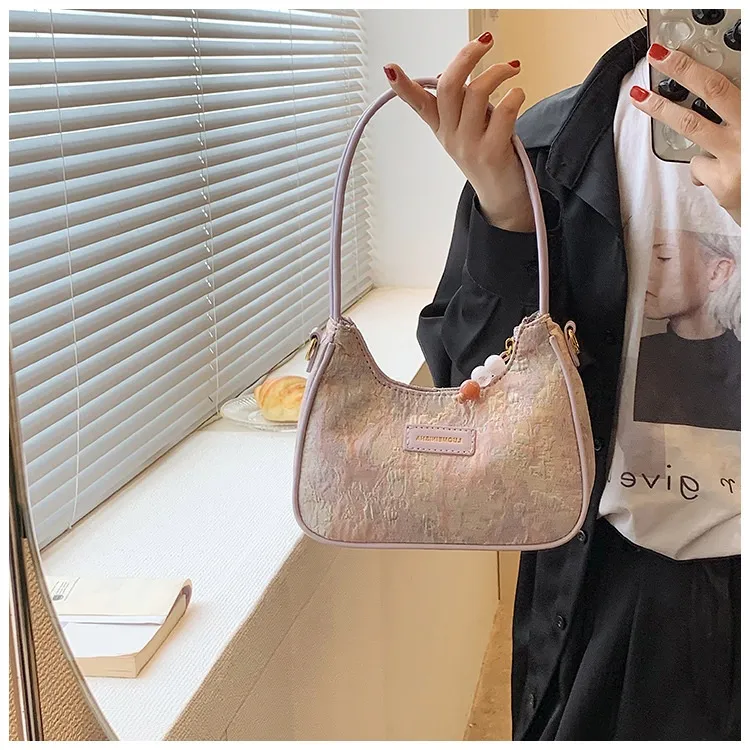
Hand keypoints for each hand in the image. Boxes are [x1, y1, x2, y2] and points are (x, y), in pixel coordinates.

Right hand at [383, 32, 533, 231]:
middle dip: (467, 57)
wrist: (501, 197)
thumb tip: (448, 73)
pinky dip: (515, 96)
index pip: (418, 103)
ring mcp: (469, 145)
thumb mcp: (463, 130)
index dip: (403, 86)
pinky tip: (518, 95)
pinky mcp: (492, 152)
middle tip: (484, 43)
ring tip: (511, 70)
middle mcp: (451, 136)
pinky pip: (503, 112)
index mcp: (441, 127)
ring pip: (477, 93)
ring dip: (498, 72)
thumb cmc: (487, 157)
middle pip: (449, 87)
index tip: (389, 69)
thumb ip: (457, 103)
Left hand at [630, 43, 740, 225]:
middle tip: (655, 62)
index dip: (695, 66)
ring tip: (641, 98)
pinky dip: (705, 171)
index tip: (671, 53)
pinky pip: (701, 169)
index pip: (725, 82)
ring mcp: (737, 157)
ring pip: (692, 128)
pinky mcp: (724, 184)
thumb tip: (712, 106)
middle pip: (712, 93)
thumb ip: (738, 120)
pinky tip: (719, 178)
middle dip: (680, 72)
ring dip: (662, 110)